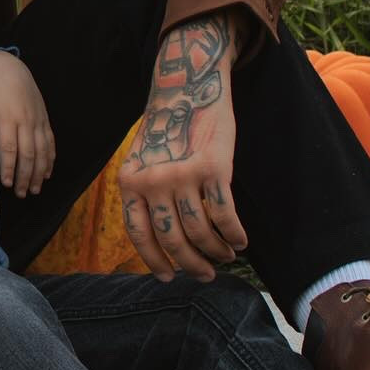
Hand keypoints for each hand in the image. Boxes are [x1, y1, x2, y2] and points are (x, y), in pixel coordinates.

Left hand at [0, 50, 54, 196]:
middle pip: (28, 154)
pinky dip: (50, 158)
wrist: (5, 64)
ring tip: (34, 189)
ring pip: (43, 150)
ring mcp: (37, 118)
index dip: (9, 169)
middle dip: (25, 176)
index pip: (9, 150)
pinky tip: (47, 172)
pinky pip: (50, 141)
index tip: (6, 184)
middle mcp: (25, 119)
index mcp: (6, 118)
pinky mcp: (44, 116)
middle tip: (21, 194)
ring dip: (39, 172)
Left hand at [118, 13, 247, 280]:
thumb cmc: (166, 131)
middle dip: (191, 265)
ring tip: (225, 256)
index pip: (139, 234)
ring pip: (200, 233)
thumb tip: (160, 243)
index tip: (168, 278)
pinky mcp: (213, 169)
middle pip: (172, 240)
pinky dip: (235, 235)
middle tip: (206, 275)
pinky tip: (240, 241)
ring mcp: (182, 175)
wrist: (186, 91)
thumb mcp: (142, 161)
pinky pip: (225, 216)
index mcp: (129, 182)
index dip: (154, 261)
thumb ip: (144, 195)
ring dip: (217, 252)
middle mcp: (152, 181)